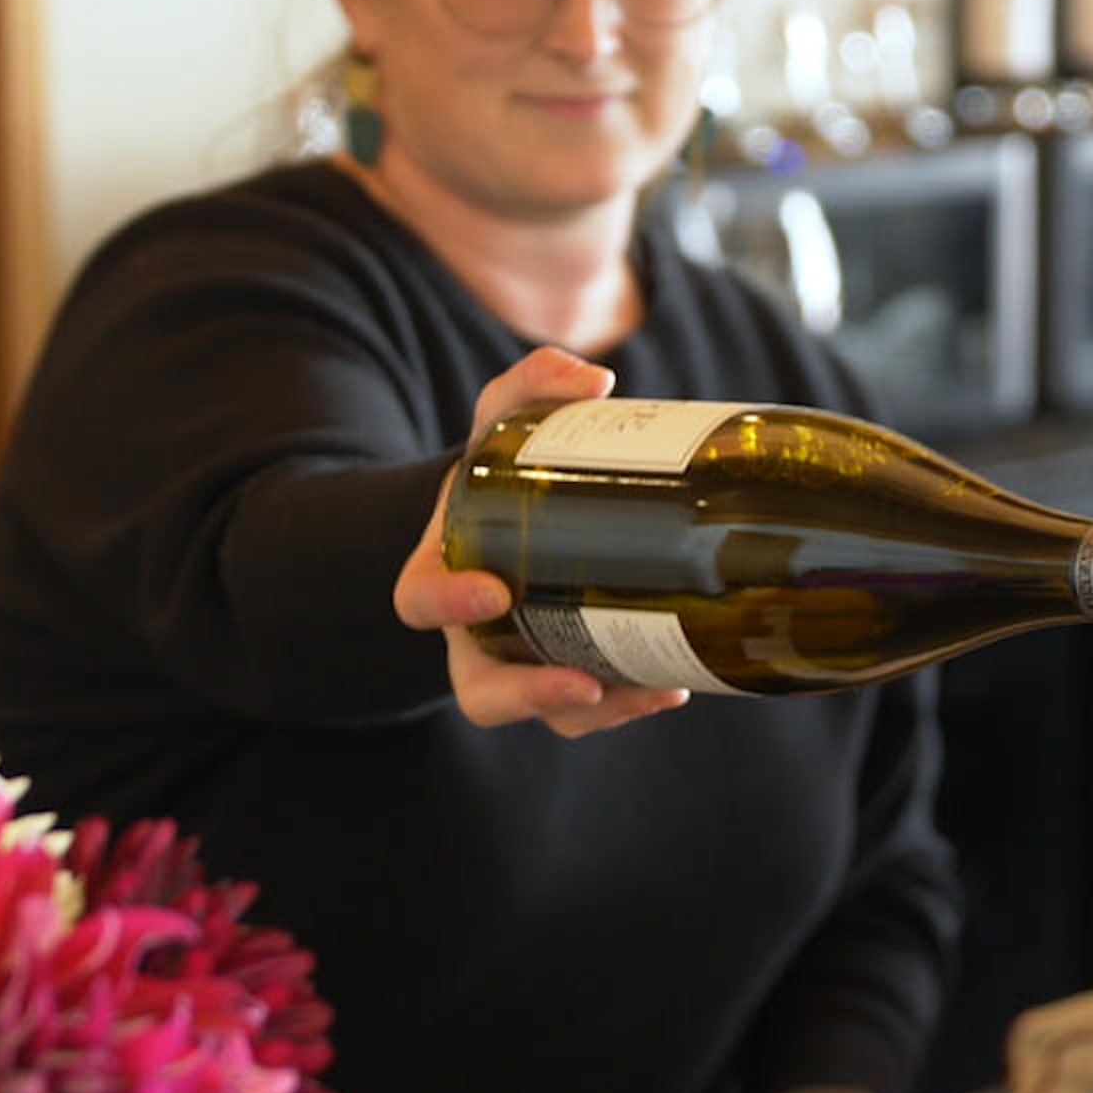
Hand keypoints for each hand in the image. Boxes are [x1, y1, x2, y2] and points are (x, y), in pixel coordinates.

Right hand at [392, 346, 690, 737]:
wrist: (518, 506)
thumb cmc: (499, 466)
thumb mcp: (502, 417)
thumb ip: (531, 386)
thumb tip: (595, 380)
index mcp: (440, 571)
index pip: (419, 602)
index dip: (447, 605)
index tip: (493, 591)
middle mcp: (474, 633)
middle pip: (482, 691)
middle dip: (528, 695)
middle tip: (582, 683)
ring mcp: (520, 659)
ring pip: (545, 711)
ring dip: (599, 712)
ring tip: (653, 690)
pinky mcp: (567, 670)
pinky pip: (591, 705)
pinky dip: (630, 698)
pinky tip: (673, 685)